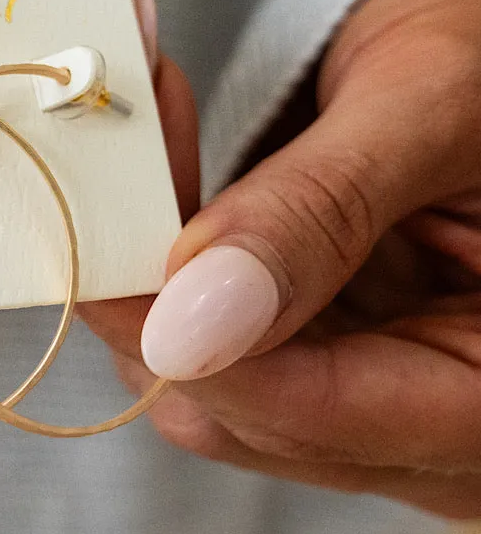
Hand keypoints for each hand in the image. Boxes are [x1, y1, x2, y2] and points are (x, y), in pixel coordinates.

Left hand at [85, 0, 480, 518]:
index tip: (104, 248)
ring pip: (195, 372)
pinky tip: (156, 158)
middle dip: (151, 287)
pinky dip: (161, 247)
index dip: (189, 345)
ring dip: (144, 255)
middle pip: (235, 408)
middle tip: (110, 161)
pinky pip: (198, 328)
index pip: (310, 416)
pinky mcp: (307, 350)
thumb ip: (317, 213)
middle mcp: (421, 421)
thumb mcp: (431, 112)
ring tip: (141, 126)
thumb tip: (186, 321)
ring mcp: (359, 393)